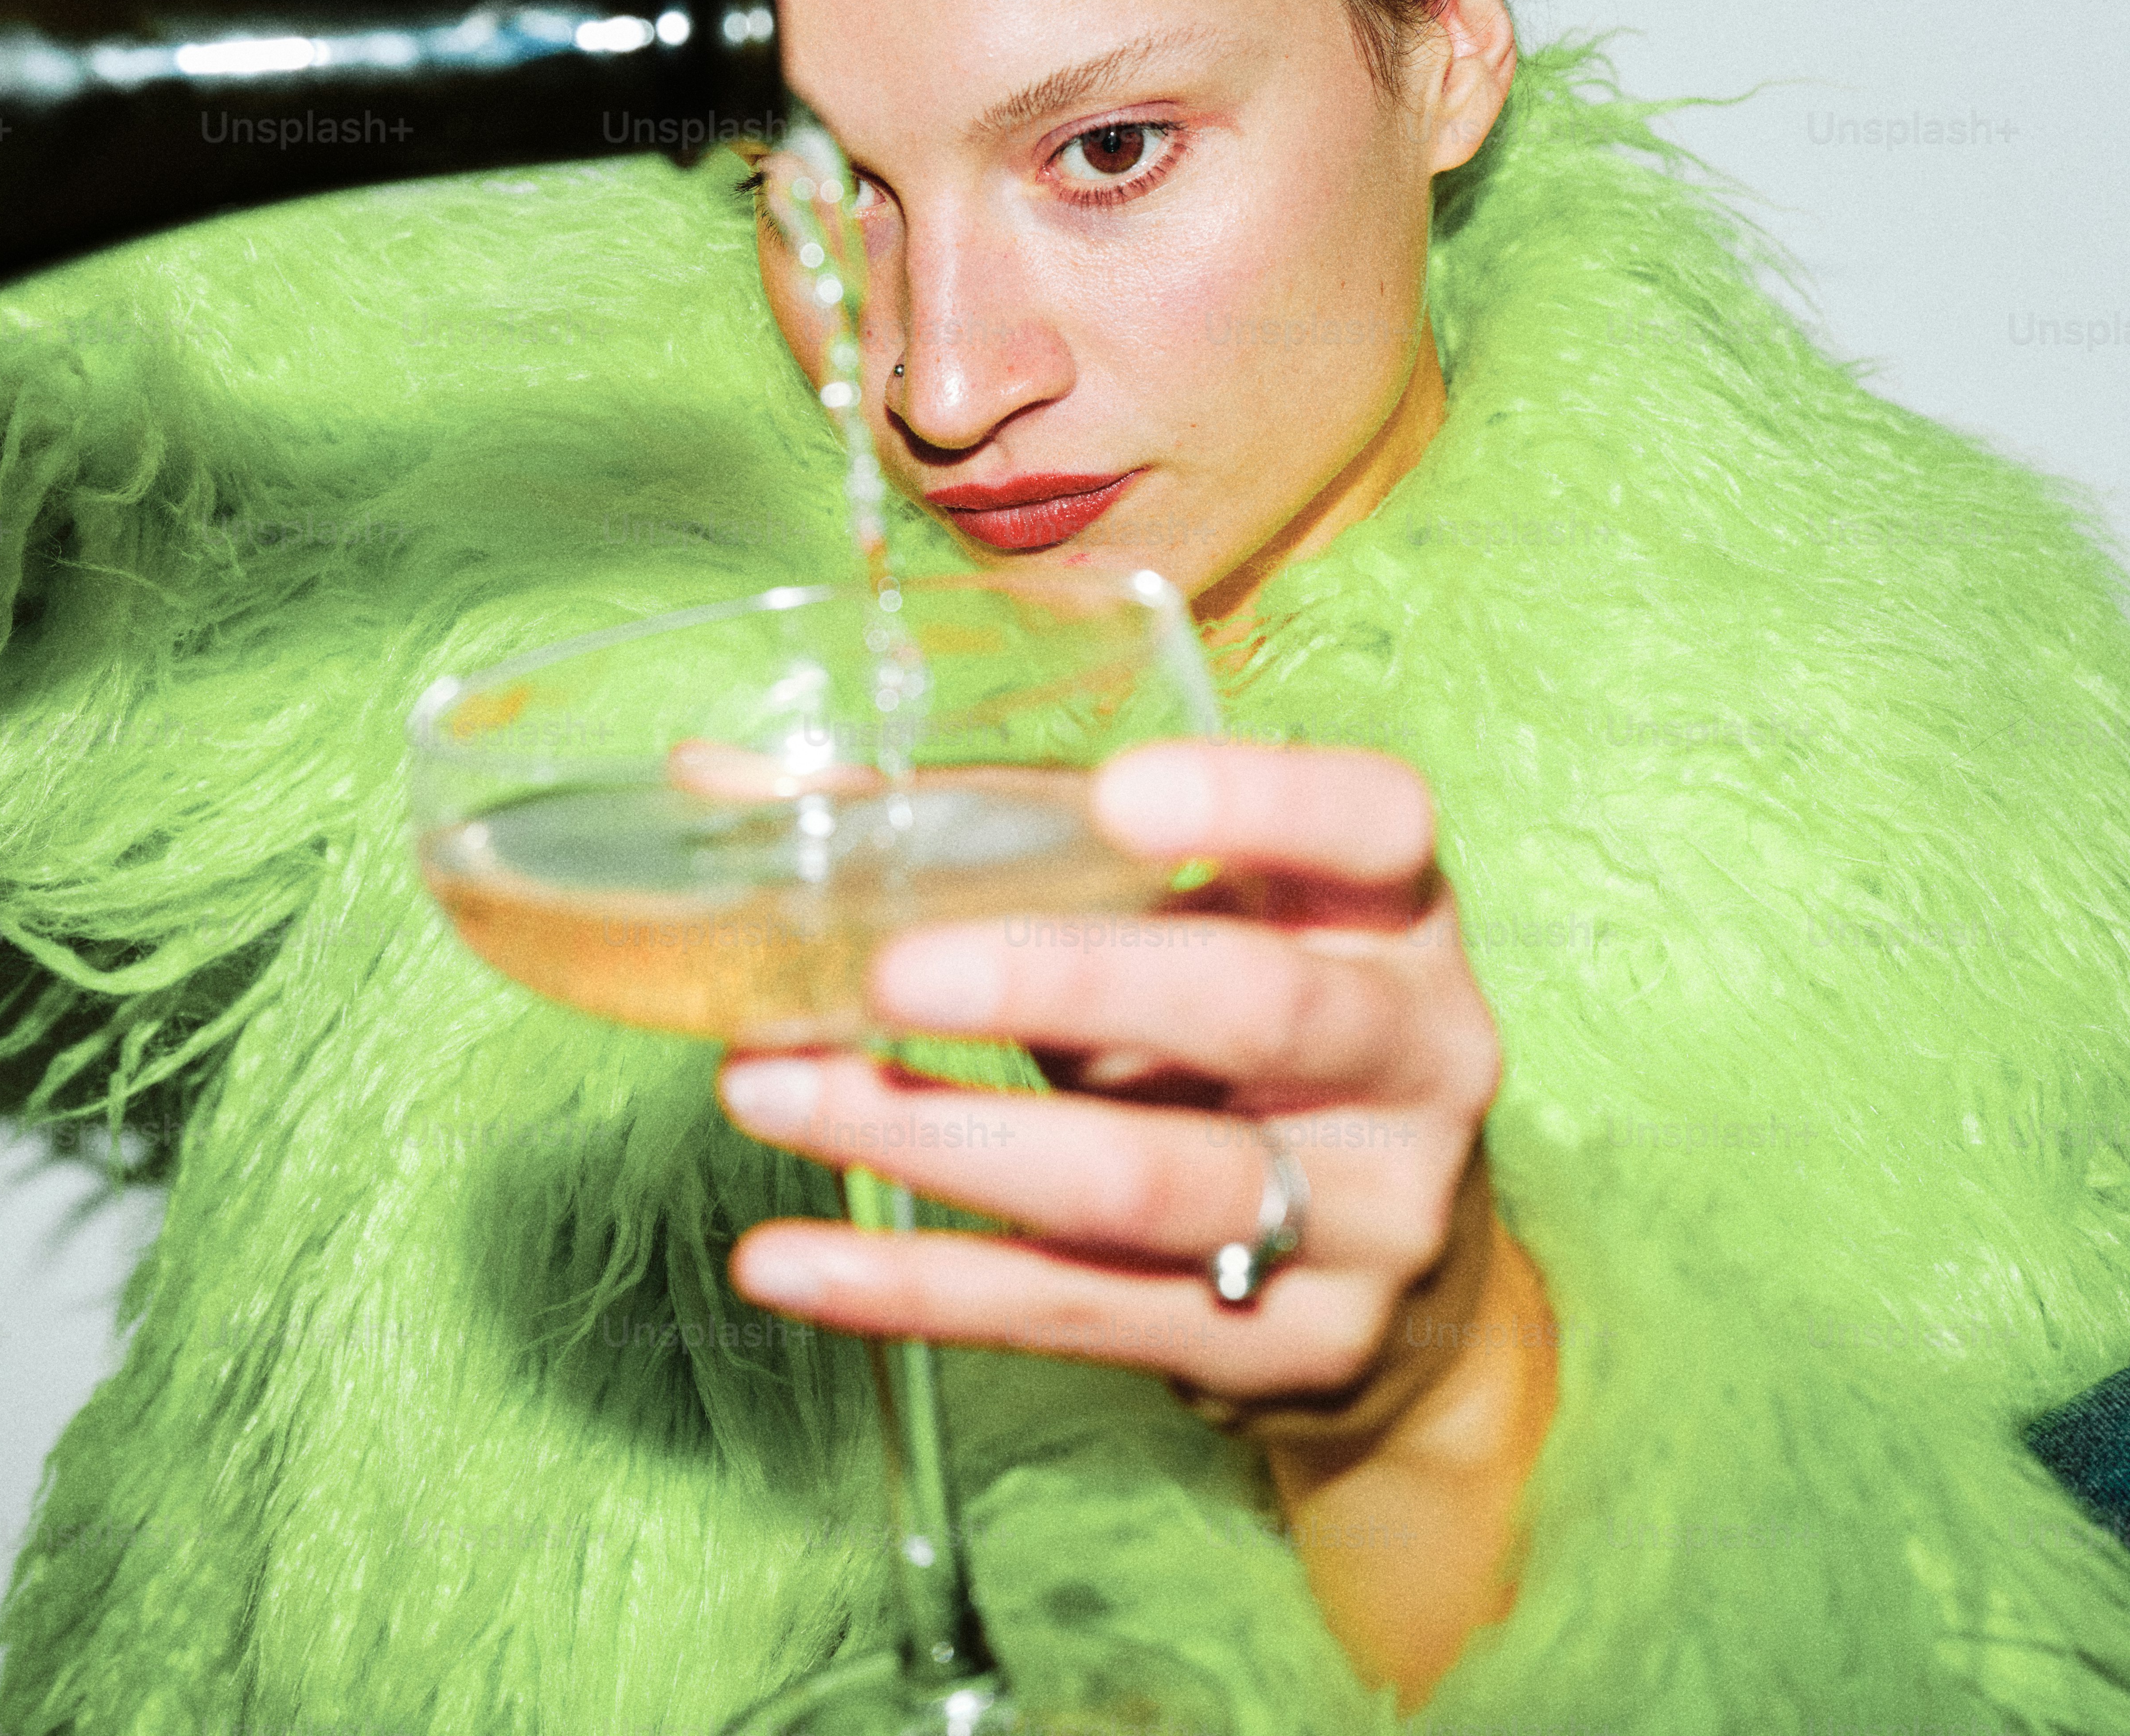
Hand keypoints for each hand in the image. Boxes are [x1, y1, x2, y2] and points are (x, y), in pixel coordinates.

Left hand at [715, 738, 1555, 1699]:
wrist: (1403, 1280)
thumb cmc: (1238, 1041)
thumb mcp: (1173, 925)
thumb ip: (987, 842)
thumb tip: (720, 779)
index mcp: (1388, 915)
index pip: (1375, 822)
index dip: (1257, 802)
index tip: (1116, 792)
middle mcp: (1409, 1056)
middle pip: (1250, 1008)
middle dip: (1056, 983)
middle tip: (886, 970)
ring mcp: (1362, 1218)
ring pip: (1141, 1182)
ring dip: (937, 1138)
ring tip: (769, 1091)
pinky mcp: (1286, 1350)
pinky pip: (1077, 1312)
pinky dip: (917, 1285)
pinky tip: (785, 1259)